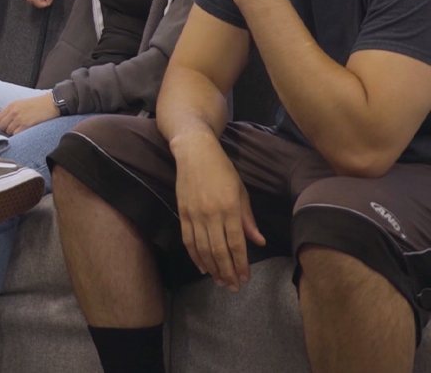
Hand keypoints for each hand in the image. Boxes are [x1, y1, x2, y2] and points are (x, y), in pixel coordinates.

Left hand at [0, 93, 59, 135]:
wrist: (51, 103)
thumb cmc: (39, 104)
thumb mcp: (22, 103)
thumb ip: (13, 111)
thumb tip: (6, 121)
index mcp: (12, 105)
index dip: (2, 124)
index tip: (8, 126)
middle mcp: (13, 111)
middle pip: (1, 126)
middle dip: (6, 130)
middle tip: (14, 130)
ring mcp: (19, 118)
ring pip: (8, 131)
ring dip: (14, 133)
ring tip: (21, 130)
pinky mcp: (26, 124)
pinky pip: (16, 134)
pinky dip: (19, 136)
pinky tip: (25, 132)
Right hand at [173, 131, 265, 290]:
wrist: (194, 153)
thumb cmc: (223, 170)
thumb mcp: (241, 192)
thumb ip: (248, 219)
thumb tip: (258, 242)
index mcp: (229, 208)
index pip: (236, 243)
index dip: (241, 263)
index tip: (246, 278)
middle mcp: (211, 214)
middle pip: (218, 250)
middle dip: (227, 271)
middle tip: (233, 287)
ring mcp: (194, 215)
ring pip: (202, 249)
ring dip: (211, 268)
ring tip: (219, 281)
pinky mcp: (182, 213)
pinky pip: (188, 240)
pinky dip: (195, 256)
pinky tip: (202, 267)